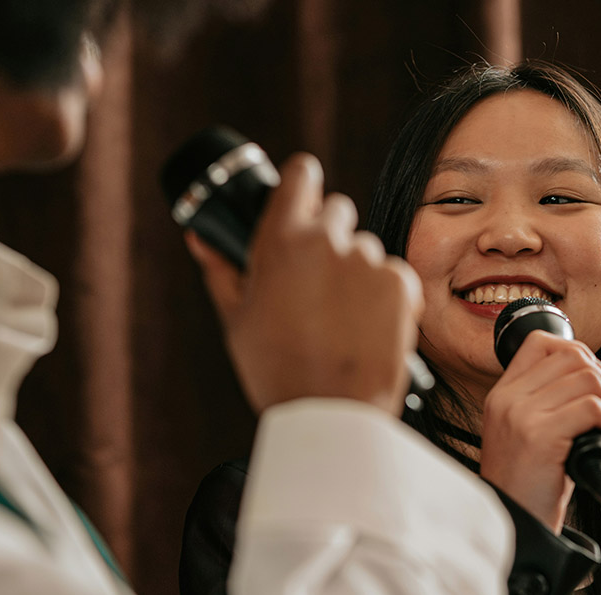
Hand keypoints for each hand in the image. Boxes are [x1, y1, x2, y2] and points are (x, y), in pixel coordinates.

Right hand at [184, 152, 422, 414]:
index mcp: (280, 240)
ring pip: (365, 250)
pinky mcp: (400, 282)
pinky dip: (386, 297)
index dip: (302, 187)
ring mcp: (366, 260)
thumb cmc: (277, 372)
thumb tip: (200, 238)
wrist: (330, 415)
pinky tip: (369, 330)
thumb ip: (221, 270)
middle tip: (319, 288)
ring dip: (357, 274)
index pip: (300, 174)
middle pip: (337, 211)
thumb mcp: (237, 321)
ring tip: (343, 323)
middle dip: (328, 239)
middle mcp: (326, 239)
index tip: (303, 203)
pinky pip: (393, 276)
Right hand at [480, 330, 600, 532]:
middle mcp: (507, 399)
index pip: (541, 343)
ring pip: (587, 378)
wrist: (514, 526)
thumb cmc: (528, 487)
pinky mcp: (539, 435)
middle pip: (571, 355)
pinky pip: (592, 407)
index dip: (578, 354)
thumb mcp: (543, 438)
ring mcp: (520, 415)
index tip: (592, 385)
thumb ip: (572, 406)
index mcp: (501, 396)